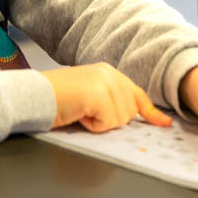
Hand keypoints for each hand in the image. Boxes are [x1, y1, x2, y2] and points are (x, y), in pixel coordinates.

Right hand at [42, 63, 172, 131]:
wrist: (33, 95)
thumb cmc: (56, 99)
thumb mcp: (88, 96)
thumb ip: (108, 100)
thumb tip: (129, 117)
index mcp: (107, 72)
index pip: (136, 93)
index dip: (150, 111)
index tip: (164, 123)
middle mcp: (109, 74)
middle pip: (129, 112)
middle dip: (110, 120)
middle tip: (85, 112)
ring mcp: (105, 82)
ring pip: (119, 119)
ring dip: (99, 123)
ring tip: (79, 111)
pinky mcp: (99, 94)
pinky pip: (107, 123)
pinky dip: (92, 125)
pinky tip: (78, 113)